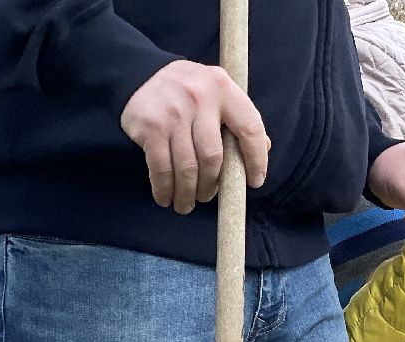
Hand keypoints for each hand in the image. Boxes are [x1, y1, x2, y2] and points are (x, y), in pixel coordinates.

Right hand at [121, 60, 270, 214]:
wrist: (140, 74)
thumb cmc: (189, 94)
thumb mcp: (218, 94)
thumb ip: (239, 119)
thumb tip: (264, 150)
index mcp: (223, 88)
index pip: (250, 128)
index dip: (256, 160)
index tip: (255, 182)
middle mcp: (199, 97)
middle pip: (213, 157)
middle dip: (211, 186)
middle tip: (206, 197)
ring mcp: (173, 112)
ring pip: (187, 168)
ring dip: (187, 194)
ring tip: (185, 204)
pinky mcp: (150, 126)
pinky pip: (161, 168)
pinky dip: (164, 189)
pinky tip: (165, 198)